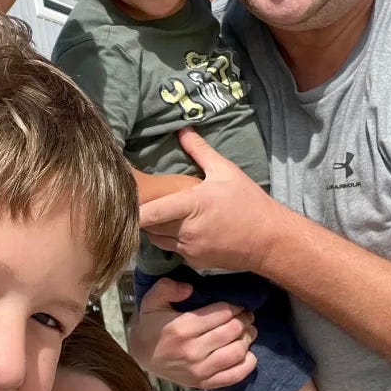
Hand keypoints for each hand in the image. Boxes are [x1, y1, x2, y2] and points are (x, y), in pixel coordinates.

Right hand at [128, 277, 256, 389]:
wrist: (142, 355)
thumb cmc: (151, 325)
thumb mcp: (151, 300)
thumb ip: (167, 287)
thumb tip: (190, 288)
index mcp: (182, 328)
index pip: (221, 314)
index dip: (234, 307)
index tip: (238, 305)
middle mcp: (192, 350)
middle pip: (232, 331)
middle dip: (244, 320)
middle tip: (246, 315)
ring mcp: (199, 370)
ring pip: (236, 352)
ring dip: (248, 339)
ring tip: (248, 331)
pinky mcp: (203, 384)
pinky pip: (234, 376)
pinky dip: (247, 364)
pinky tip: (248, 353)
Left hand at [139, 129, 280, 273]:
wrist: (269, 241)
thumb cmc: (248, 202)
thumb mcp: (226, 171)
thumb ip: (200, 150)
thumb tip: (182, 129)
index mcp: (192, 205)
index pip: (151, 212)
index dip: (132, 209)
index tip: (120, 199)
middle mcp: (186, 230)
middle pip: (147, 225)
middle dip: (141, 213)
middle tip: (135, 199)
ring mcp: (189, 248)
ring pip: (156, 238)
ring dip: (153, 226)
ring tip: (156, 211)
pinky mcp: (192, 261)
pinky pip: (171, 248)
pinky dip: (168, 238)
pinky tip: (176, 226)